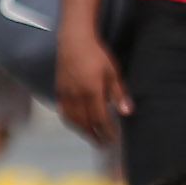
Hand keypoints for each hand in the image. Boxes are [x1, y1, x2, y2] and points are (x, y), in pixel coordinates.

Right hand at [55, 26, 128, 143]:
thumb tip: (127, 112)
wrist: (74, 40)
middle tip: (103, 144)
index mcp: (91, 92)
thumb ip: (119, 94)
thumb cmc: (96, 54)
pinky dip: (71, 121)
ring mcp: (65, 93)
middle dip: (95, 135)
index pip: (100, 119)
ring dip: (82, 131)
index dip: (107, 131)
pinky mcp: (58, 90)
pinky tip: (76, 123)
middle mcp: (76, 96)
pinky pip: (63, 111)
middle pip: (85, 123)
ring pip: (72, 119)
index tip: (113, 139)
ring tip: (91, 136)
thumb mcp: (113, 73)